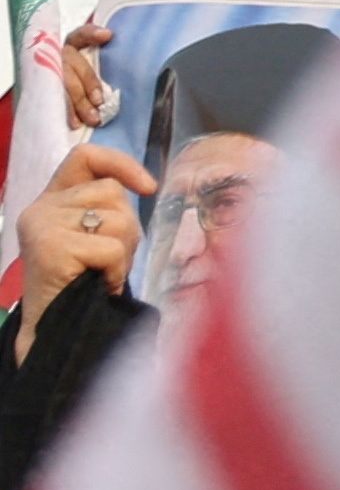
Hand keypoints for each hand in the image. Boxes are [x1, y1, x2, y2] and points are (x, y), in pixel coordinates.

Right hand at [18, 145, 154, 345]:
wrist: (53, 332)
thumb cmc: (82, 288)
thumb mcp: (95, 239)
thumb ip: (107, 211)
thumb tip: (147, 185)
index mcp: (52, 200)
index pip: (85, 157)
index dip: (120, 163)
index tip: (148, 187)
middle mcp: (40, 207)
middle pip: (112, 193)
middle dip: (127, 228)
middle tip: (110, 262)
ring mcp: (42, 224)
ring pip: (117, 219)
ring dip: (123, 251)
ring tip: (102, 273)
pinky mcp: (50, 246)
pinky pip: (111, 248)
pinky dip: (116, 271)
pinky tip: (99, 284)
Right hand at [56, 23, 113, 133]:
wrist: (55, 97)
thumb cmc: (88, 81)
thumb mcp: (97, 67)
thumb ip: (108, 63)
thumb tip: (121, 57)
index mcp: (73, 46)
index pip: (81, 35)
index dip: (91, 33)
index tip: (107, 35)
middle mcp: (60, 56)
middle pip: (73, 65)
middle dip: (88, 83)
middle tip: (99, 101)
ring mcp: (49, 72)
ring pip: (63, 85)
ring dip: (77, 102)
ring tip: (92, 118)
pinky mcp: (44, 88)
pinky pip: (54, 100)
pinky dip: (66, 111)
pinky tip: (75, 123)